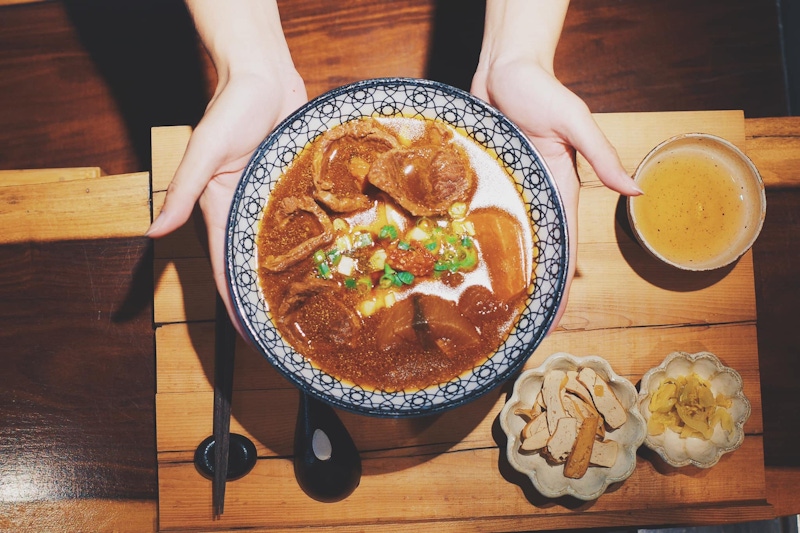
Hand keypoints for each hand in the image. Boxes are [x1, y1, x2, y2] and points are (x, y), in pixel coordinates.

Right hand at [146, 66, 306, 330]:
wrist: (265, 77)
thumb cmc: (231, 110)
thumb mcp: (204, 153)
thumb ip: (182, 192)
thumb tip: (153, 232)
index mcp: (221, 209)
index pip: (226, 266)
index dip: (235, 301)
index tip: (248, 335)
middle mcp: (247, 210)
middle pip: (256, 264)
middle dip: (266, 298)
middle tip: (286, 333)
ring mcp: (273, 199)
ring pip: (282, 245)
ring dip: (291, 274)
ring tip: (312, 307)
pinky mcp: (296, 185)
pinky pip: (307, 219)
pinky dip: (314, 241)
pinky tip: (330, 260)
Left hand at [471, 58, 640, 329]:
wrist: (504, 68)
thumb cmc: (540, 89)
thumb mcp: (575, 121)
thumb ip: (602, 156)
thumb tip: (638, 190)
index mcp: (562, 187)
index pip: (565, 246)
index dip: (562, 283)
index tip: (558, 318)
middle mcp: (539, 194)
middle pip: (539, 250)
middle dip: (538, 288)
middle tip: (527, 326)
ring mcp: (515, 188)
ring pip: (515, 238)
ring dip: (513, 268)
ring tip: (500, 304)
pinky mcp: (493, 178)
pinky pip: (489, 215)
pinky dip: (488, 238)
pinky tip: (475, 259)